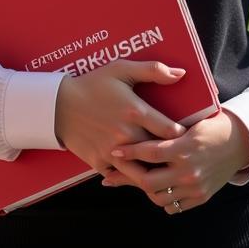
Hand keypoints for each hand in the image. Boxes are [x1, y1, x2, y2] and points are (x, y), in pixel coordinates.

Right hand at [53, 60, 187, 175]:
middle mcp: (126, 135)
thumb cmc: (93, 84)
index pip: (172, 132)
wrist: (59, 104)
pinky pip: (121, 178)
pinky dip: (132, 178)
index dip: (184, 135)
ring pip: (143, 175)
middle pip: (161, 156)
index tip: (189, 135)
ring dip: (156, 174)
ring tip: (166, 171)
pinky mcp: (100, 163)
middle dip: (174, 158)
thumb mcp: (121, 69)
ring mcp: (112, 152)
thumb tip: (181, 73)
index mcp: (136, 112)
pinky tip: (140, 173)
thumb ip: (153, 70)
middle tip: (184, 157)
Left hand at [101, 109, 248, 214]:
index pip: (150, 152)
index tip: (114, 150)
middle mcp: (189, 170)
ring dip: (144, 189)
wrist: (240, 142)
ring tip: (133, 179)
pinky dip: (162, 199)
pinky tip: (155, 189)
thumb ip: (167, 128)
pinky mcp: (201, 197)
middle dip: (128, 176)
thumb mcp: (191, 122)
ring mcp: (195, 187)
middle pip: (149, 181)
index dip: (129, 151)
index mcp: (185, 147)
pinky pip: (174, 207)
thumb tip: (139, 123)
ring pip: (159, 197)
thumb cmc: (212, 124)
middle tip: (115, 170)